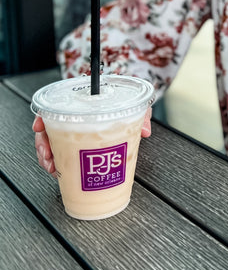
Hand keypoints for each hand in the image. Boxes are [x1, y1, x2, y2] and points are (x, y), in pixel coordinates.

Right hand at [32, 107, 152, 174]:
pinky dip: (58, 161)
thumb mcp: (135, 103)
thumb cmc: (126, 99)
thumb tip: (145, 131)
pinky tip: (59, 170)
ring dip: (49, 156)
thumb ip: (141, 113)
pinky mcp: (78, 142)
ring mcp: (74, 129)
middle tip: (48, 156)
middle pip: (49, 127)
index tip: (39, 126)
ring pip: (52, 141)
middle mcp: (74, 115)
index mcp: (82, 101)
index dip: (43, 116)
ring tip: (52, 167)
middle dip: (44, 144)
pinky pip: (62, 151)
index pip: (55, 106)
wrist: (129, 100)